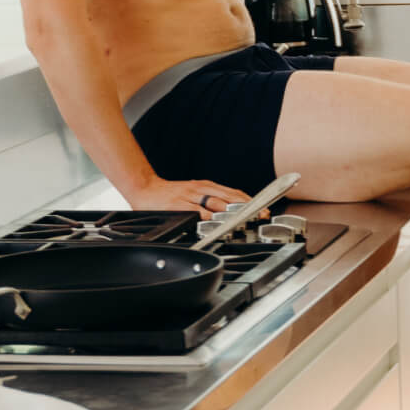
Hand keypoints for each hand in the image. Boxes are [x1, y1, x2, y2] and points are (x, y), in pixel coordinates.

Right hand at [124, 175, 252, 216]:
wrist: (145, 188)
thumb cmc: (171, 193)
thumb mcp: (194, 192)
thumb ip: (211, 200)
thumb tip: (232, 210)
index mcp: (207, 186)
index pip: (233, 193)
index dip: (250, 201)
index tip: (264, 208)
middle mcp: (201, 189)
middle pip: (230, 198)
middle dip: (248, 207)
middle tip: (262, 214)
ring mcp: (190, 196)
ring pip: (217, 203)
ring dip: (234, 211)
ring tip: (248, 219)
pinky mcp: (179, 205)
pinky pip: (197, 212)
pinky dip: (209, 217)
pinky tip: (219, 223)